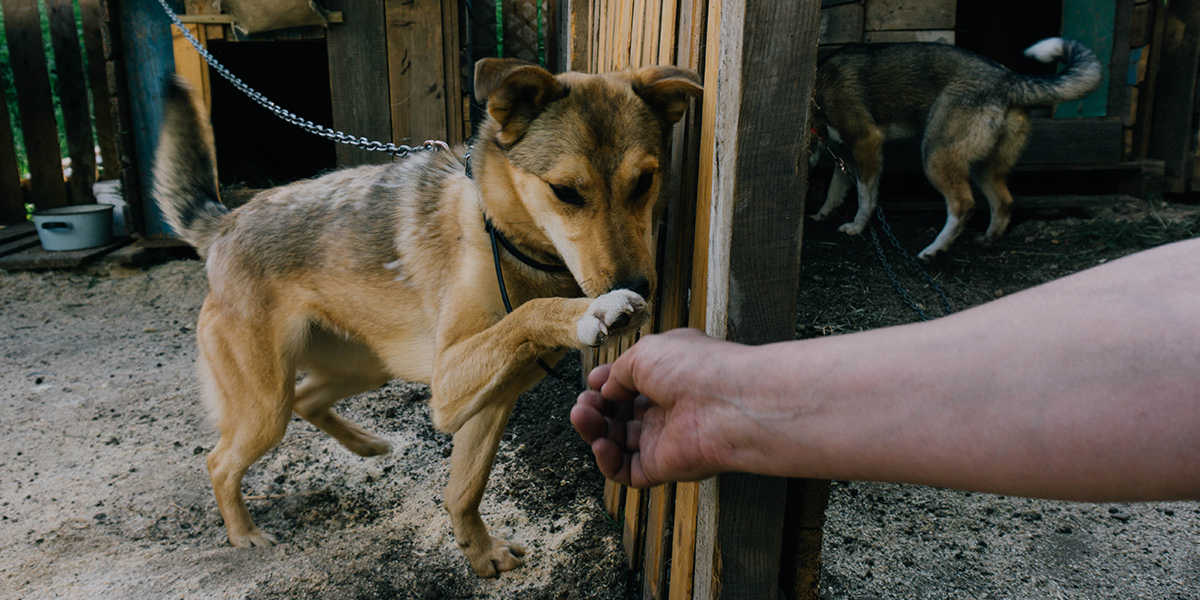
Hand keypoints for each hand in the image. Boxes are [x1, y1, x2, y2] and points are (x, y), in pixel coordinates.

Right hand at [571, 328, 751, 486]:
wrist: (727, 402)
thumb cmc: (695, 369)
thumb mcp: (644, 353)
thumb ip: (618, 372)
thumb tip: (605, 389)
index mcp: (667, 377)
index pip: (628, 386)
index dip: (606, 384)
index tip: (592, 380)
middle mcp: (666, 408)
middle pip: (619, 414)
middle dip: (595, 407)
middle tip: (584, 403)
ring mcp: (664, 439)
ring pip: (617, 442)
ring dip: (594, 431)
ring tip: (582, 416)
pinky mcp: (662, 467)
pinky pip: (625, 470)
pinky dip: (607, 460)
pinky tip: (600, 444)